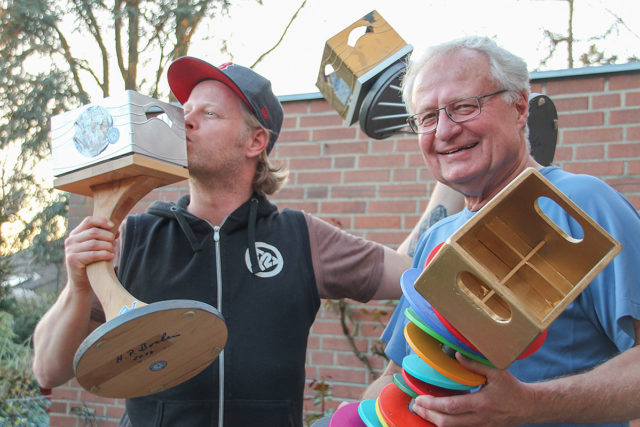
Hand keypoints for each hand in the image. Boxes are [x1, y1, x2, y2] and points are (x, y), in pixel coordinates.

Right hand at [64, 216, 116, 292]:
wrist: (81, 282)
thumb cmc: (91, 263)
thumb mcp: (96, 248)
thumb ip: (103, 237)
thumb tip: (117, 230)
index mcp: (75, 234)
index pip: (88, 221)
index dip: (102, 221)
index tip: (113, 226)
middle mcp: (70, 240)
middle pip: (94, 232)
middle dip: (108, 236)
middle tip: (114, 243)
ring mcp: (70, 250)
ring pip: (94, 243)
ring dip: (107, 246)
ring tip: (113, 251)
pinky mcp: (72, 259)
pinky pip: (92, 254)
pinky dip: (104, 254)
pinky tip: (111, 256)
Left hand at [411, 353, 534, 426]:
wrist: (528, 407)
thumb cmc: (513, 388)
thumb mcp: (497, 372)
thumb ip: (475, 364)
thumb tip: (456, 355)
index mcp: (481, 404)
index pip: (451, 407)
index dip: (432, 405)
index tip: (420, 398)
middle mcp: (479, 418)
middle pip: (447, 422)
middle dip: (428, 415)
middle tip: (416, 406)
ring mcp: (480, 426)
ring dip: (435, 421)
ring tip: (423, 411)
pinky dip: (447, 423)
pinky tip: (439, 415)